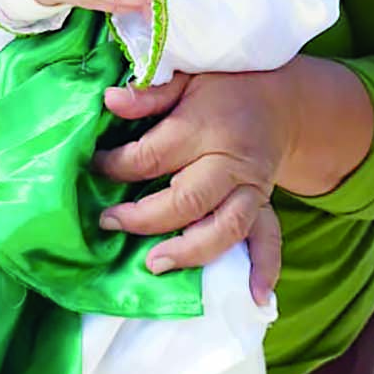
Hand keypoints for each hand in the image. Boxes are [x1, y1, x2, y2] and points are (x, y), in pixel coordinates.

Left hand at [93, 69, 292, 304]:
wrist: (279, 100)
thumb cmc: (222, 87)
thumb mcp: (185, 76)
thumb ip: (150, 93)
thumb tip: (110, 101)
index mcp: (205, 126)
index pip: (153, 155)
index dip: (117, 166)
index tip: (94, 168)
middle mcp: (231, 161)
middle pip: (188, 199)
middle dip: (145, 217)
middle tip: (109, 222)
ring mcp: (253, 187)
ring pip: (227, 226)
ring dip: (192, 250)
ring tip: (154, 263)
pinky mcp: (266, 204)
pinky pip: (270, 239)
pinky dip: (266, 268)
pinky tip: (255, 297)